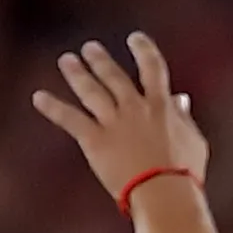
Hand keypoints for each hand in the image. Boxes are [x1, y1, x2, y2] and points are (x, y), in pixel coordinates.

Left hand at [31, 33, 206, 205]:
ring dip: (77, 73)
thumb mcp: (194, 142)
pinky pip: (70, 119)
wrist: (164, 194)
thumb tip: (181, 99)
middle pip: (113, 76)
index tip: (135, 38)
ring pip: (90, 90)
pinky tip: (38, 97)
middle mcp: (134, 107)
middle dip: (100, 60)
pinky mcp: (94, 139)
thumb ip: (184, 118)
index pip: (152, 67)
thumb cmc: (185, 174)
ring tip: (67, 61)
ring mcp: (113, 122)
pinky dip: (53, 107)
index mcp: (161, 106)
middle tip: (89, 48)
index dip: (143, 49)